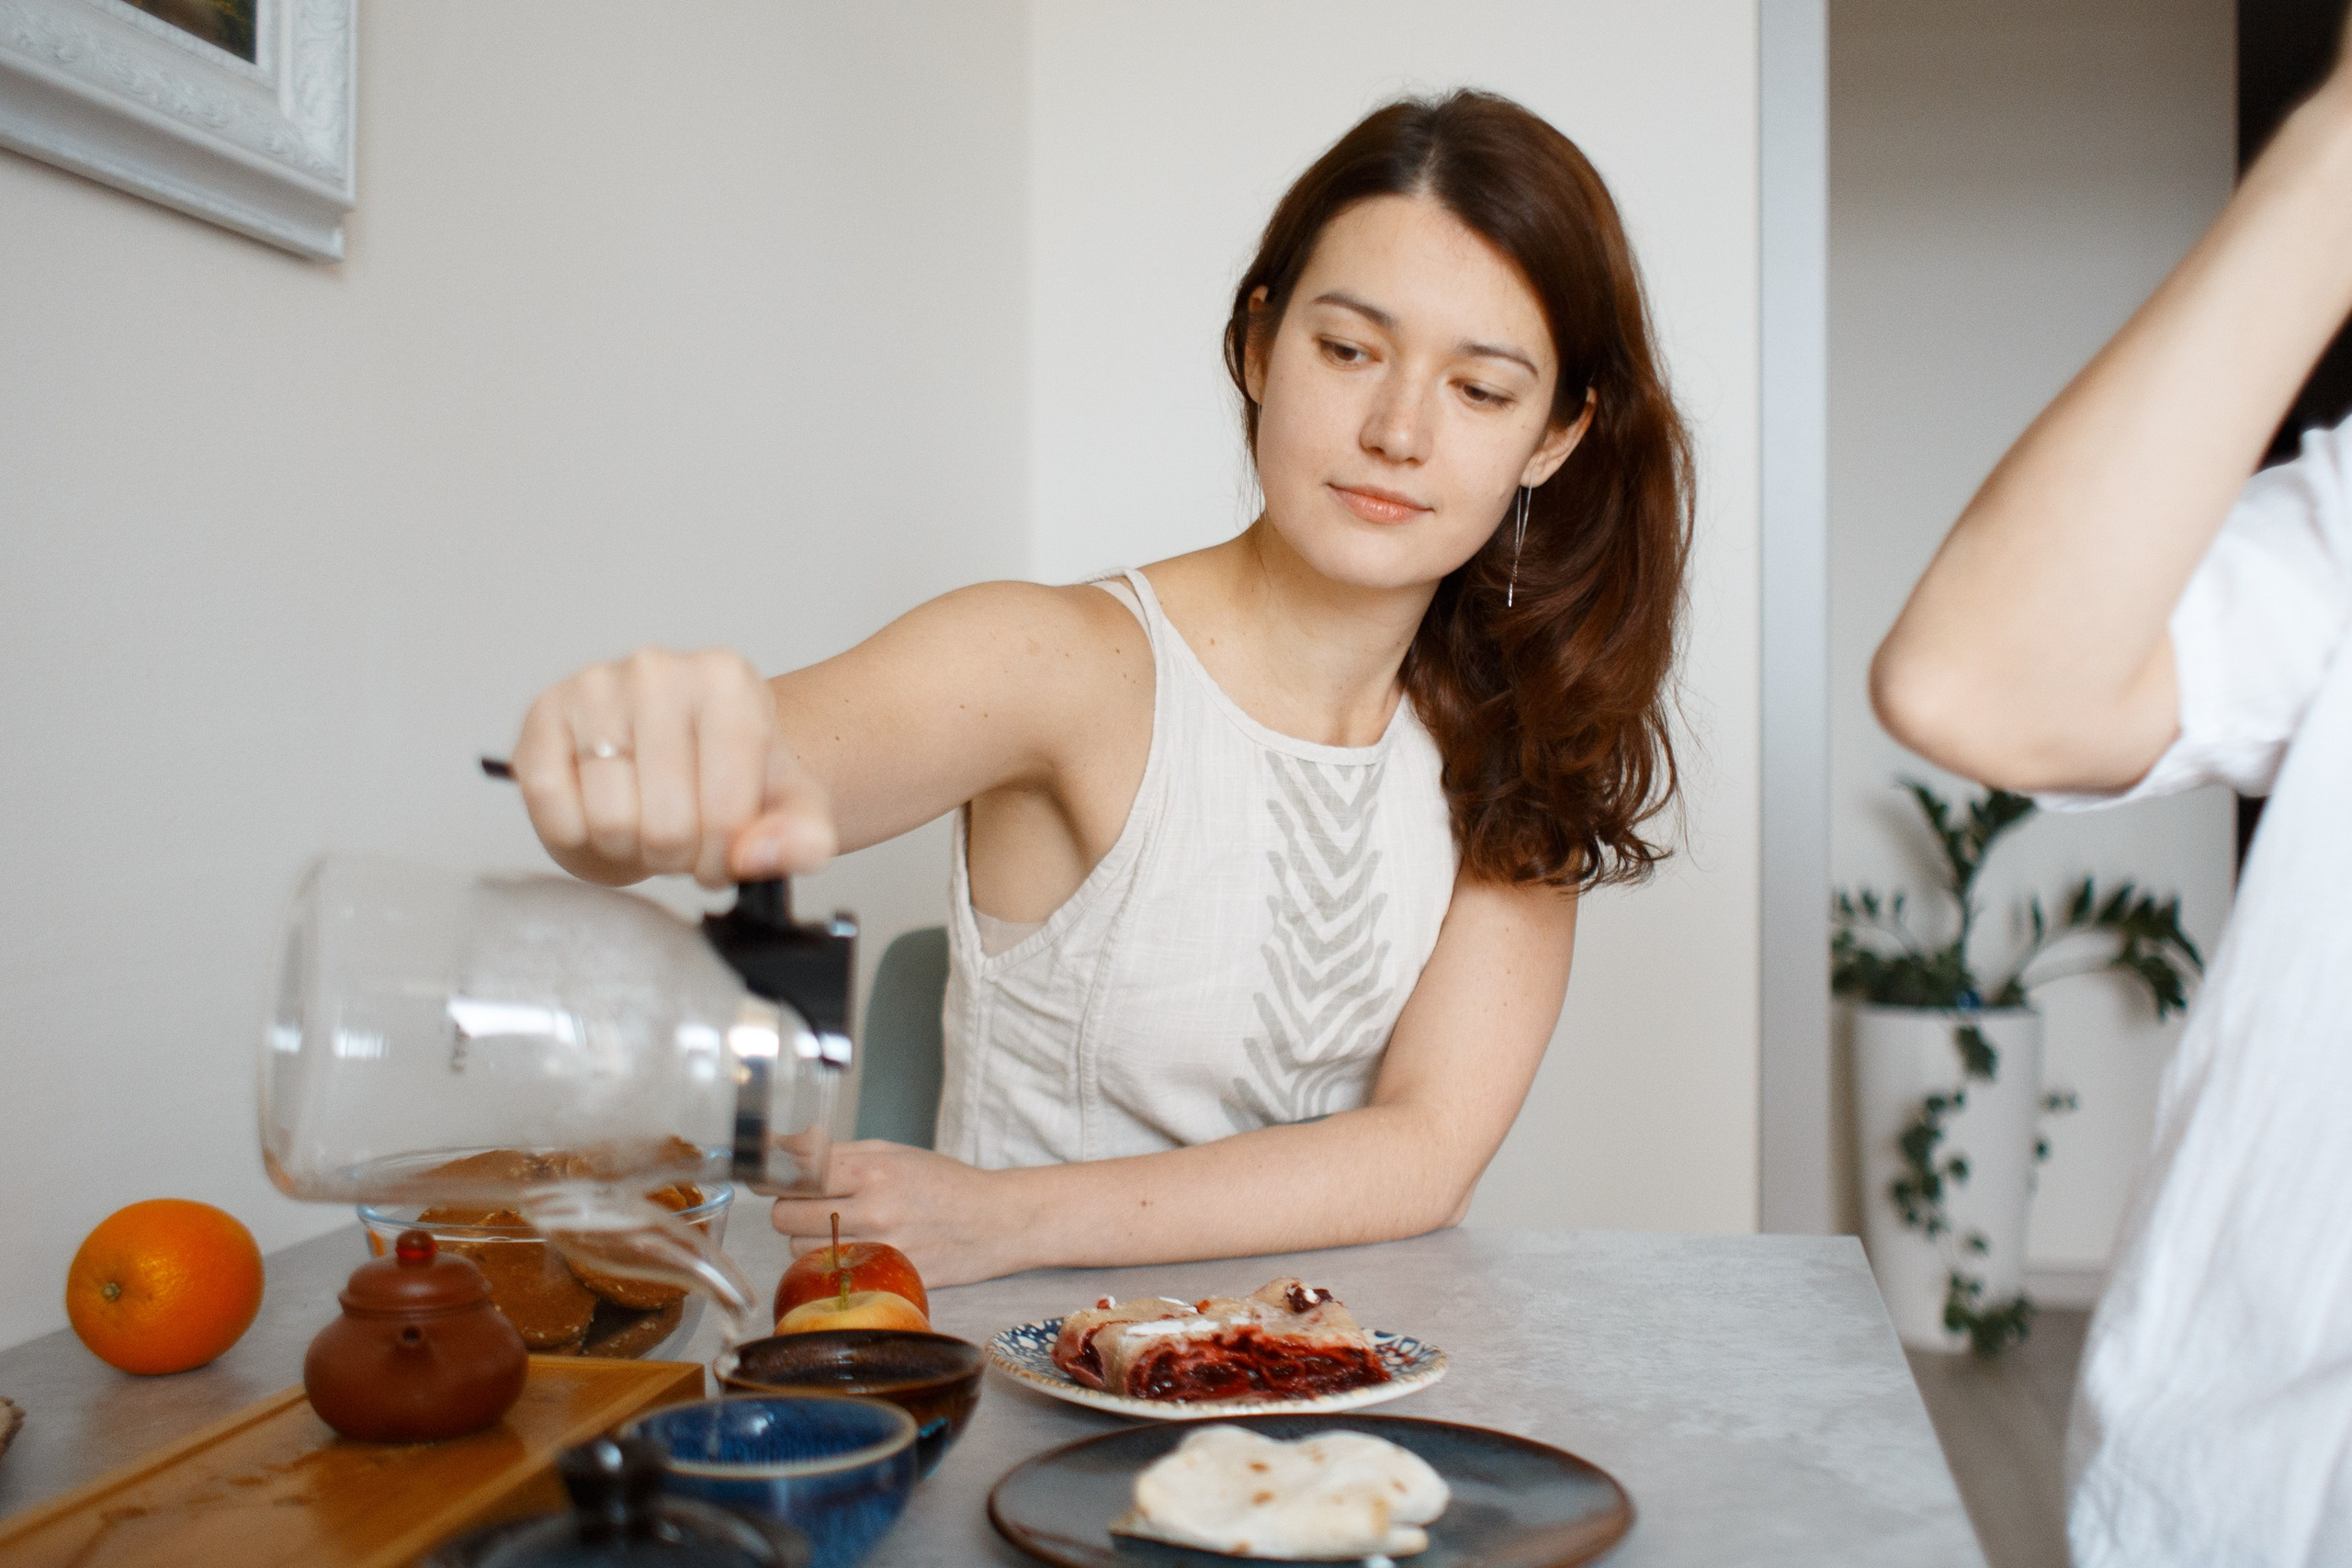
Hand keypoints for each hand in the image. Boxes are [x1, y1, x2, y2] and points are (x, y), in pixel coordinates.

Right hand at [512, 648, 835, 886]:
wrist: (681, 755)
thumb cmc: (729, 777)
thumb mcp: (789, 809)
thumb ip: (802, 837)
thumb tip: (757, 856)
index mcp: (728, 681)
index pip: (728, 811)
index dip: (724, 856)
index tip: (725, 851)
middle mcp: (658, 670)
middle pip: (666, 824)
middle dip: (676, 856)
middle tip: (681, 841)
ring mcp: (594, 687)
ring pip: (609, 820)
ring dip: (627, 847)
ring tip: (644, 825)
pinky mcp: (542, 715)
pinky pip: (550, 804)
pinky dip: (575, 834)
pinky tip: (599, 815)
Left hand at [771, 1141, 1033, 1288]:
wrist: (995, 1222)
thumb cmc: (943, 1182)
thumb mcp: (891, 1152)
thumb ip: (834, 1152)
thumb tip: (783, 1145)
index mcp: (873, 1171)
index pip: (793, 1174)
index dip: (773, 1175)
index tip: (767, 1175)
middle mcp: (873, 1211)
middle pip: (785, 1217)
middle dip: (788, 1208)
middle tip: (809, 1204)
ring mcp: (880, 1250)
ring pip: (800, 1251)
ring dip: (806, 1240)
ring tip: (837, 1229)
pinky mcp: (886, 1279)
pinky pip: (831, 1275)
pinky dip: (831, 1264)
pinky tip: (851, 1252)